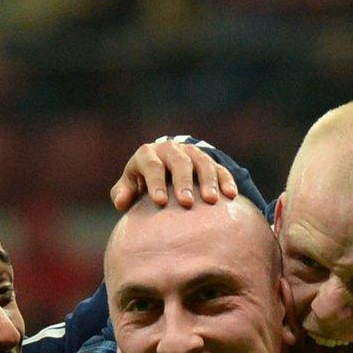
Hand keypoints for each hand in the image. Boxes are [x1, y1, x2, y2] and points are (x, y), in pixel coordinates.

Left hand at [110, 138, 239, 210]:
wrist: (164, 167)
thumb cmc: (142, 183)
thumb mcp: (130, 185)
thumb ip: (123, 193)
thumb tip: (121, 202)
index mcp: (148, 155)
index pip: (151, 165)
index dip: (155, 182)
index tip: (160, 201)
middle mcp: (170, 150)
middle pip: (179, 162)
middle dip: (183, 182)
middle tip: (186, 202)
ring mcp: (191, 154)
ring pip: (202, 163)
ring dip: (208, 181)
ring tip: (211, 201)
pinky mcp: (209, 161)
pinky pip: (220, 168)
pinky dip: (226, 181)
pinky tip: (230, 196)